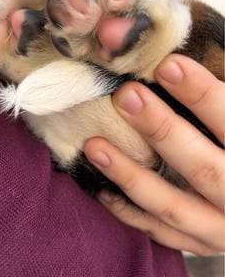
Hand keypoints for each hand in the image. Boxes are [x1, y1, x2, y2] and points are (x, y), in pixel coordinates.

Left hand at [85, 54, 224, 255]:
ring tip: (95, 145)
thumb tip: (175, 66)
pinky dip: (128, 211)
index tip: (167, 65)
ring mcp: (220, 229)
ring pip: (172, 207)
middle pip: (202, 168)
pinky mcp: (200, 242)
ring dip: (130, 175)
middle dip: (161, 130)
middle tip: (126, 96)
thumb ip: (217, 104)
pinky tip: (101, 189)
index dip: (202, 95)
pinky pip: (160, 232)